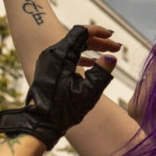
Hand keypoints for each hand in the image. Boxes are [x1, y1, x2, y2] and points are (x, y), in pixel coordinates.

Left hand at [0, 25, 118, 149]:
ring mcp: (48, 60)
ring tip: (108, 55)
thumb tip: (111, 57)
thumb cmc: (63, 110)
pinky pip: (67, 55)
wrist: (39, 123)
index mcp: (61, 56)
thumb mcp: (88, 92)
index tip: (112, 36)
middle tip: (116, 48)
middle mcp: (52, 53)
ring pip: (73, 46)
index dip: (99, 31)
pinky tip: (93, 63)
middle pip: (79, 39)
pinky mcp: (47, 68)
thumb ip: (102, 72)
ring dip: (92, 49)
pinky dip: (81, 56)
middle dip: (99, 42)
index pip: (81, 32)